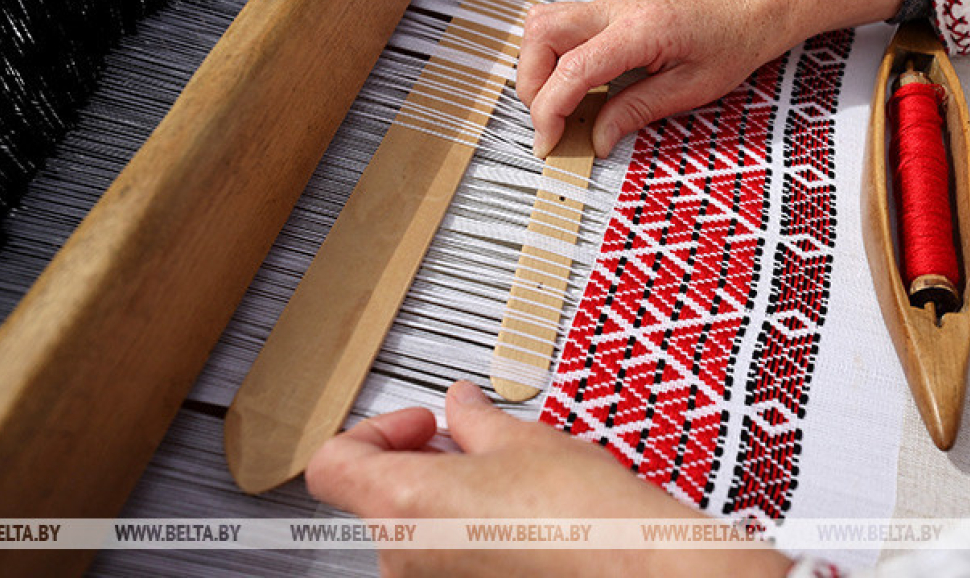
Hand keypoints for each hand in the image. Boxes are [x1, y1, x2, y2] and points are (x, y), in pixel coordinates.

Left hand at [306, 380, 791, 577]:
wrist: (637, 569)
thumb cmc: (584, 517)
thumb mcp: (524, 440)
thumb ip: (475, 420)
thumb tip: (462, 407)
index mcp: (403, 503)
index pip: (332, 463)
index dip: (373, 431)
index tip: (421, 424)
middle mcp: (404, 555)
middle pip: (377, 498)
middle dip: (420, 462)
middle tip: (471, 444)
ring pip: (413, 531)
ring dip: (445, 500)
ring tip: (506, 480)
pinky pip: (443, 560)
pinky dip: (466, 536)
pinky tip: (516, 517)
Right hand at [518, 0, 786, 158]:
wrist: (748, 10)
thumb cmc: (730, 44)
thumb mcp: (691, 90)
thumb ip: (637, 111)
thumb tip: (597, 140)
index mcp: (640, 29)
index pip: (572, 69)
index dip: (550, 111)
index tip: (549, 144)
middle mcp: (616, 9)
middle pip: (540, 34)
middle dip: (532, 86)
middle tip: (551, 124)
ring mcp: (608, 5)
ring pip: (542, 24)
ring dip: (537, 68)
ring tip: (559, 105)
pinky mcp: (607, 11)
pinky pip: (560, 26)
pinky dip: (551, 58)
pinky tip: (573, 86)